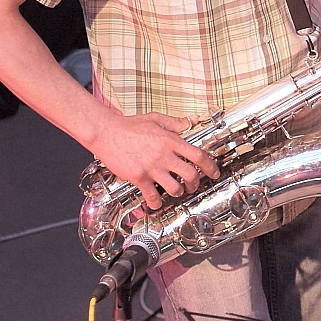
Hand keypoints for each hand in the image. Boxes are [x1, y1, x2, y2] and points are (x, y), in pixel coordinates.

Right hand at [93, 112, 220, 209]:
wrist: (107, 132)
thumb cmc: (130, 125)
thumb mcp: (156, 119)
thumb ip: (176, 122)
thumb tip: (192, 121)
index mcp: (171, 140)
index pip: (198, 155)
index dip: (210, 166)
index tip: (214, 172)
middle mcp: (164, 155)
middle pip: (190, 174)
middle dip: (195, 183)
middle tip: (194, 185)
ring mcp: (152, 167)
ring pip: (174, 188)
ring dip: (178, 192)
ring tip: (176, 191)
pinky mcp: (139, 177)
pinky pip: (152, 196)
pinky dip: (156, 202)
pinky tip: (156, 202)